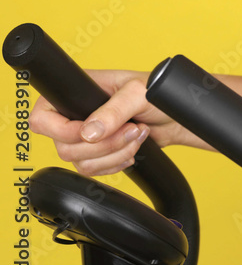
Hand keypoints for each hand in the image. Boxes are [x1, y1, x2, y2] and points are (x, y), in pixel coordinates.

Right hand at [28, 69, 176, 175]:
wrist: (176, 116)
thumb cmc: (158, 94)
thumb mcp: (138, 93)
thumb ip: (114, 111)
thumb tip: (89, 133)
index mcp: (76, 92)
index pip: (42, 117)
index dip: (61, 131)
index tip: (90, 132)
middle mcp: (76, 115)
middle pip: (64, 148)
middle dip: (104, 144)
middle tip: (131, 128)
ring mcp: (86, 136)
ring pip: (80, 163)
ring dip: (114, 153)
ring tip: (137, 134)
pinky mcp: (97, 153)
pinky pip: (93, 171)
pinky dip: (116, 163)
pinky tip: (132, 148)